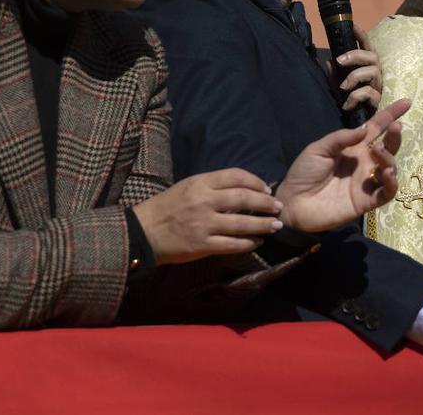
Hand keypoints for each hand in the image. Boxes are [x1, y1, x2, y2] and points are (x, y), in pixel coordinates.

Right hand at [132, 168, 283, 265]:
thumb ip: (213, 186)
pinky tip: (256, 242)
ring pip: (241, 224)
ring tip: (275, 226)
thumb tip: (244, 188)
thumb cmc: (168, 207)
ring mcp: (203, 224)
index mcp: (200, 183)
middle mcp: (203, 201)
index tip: (267, 190)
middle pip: (244, 198)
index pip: (236, 176)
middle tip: (278, 208)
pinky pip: (231, 245)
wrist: (143, 231)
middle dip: (266, 204)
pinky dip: (247, 243)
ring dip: (262, 225)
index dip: (256, 182)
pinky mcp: (201, 245)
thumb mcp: (188, 187)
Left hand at [275, 98, 410, 232]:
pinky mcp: (367, 201)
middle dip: (395, 136)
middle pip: (388, 147)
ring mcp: (367, 182)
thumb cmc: (304, 174)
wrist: (293, 204)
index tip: (406, 102)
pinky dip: (392, 183)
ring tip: (378, 152)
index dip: (390, 115)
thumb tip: (365, 128)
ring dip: (390, 158)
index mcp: (353, 147)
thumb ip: (341, 138)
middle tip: (396, 127)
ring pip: (390, 168)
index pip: (376, 128)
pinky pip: (387, 192)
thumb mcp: (318, 149)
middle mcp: (364, 163)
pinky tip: (387, 173)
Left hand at [334, 28, 382, 113]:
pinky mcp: (378, 100)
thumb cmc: (349, 100)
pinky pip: (368, 92)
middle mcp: (376, 72)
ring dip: (355, 76)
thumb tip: (328, 62)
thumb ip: (333, 74)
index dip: (361, 34)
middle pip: (372, 55)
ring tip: (343, 87)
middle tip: (340, 61)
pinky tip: (346, 104)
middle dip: (356, 55)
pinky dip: (355, 96)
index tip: (352, 24)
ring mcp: (378, 86)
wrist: (357, 123)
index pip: (366, 45)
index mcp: (366, 65)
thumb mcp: (337, 85)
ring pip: (372, 72)